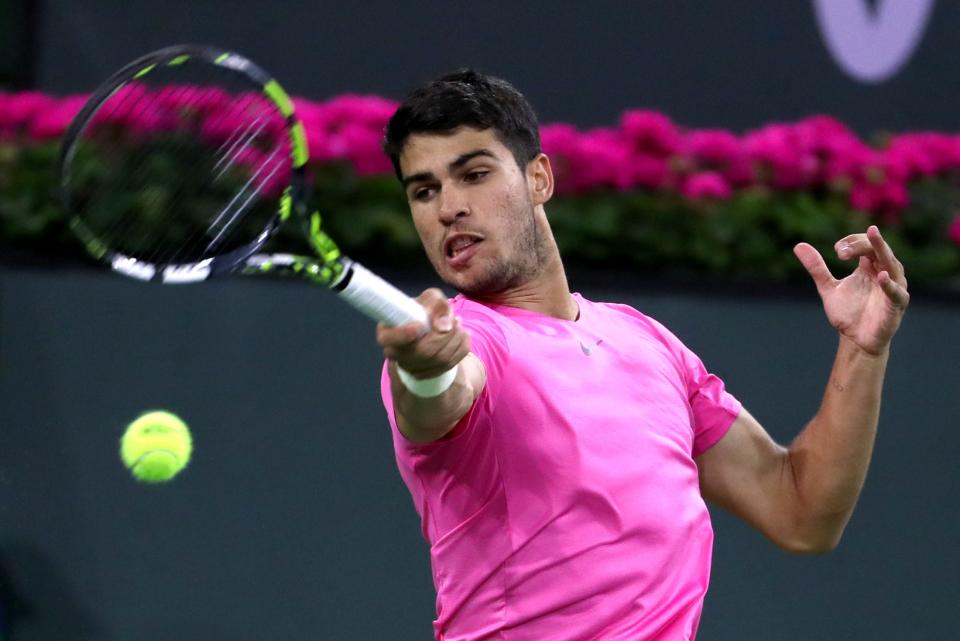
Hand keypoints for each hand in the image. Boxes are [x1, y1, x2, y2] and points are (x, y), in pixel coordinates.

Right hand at [376, 288, 470, 377]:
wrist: (431, 331)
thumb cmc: (424, 312)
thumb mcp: (428, 299)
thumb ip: (436, 303)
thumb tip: (445, 323)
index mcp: (388, 334)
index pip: (388, 339)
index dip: (404, 334)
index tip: (418, 325)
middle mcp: (397, 355)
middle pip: (424, 352)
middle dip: (444, 334)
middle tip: (452, 318)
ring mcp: (414, 369)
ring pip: (443, 359)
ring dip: (455, 337)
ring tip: (456, 323)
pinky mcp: (433, 373)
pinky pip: (454, 361)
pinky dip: (462, 344)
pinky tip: (458, 334)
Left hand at [794, 225, 909, 355]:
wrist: (855, 339)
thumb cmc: (847, 312)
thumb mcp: (828, 288)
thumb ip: (816, 268)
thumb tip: (798, 245)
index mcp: (869, 267)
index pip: (865, 244)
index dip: (852, 242)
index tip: (836, 251)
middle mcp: (884, 272)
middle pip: (879, 249)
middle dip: (862, 244)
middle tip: (842, 250)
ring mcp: (893, 287)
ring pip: (891, 264)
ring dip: (882, 251)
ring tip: (874, 237)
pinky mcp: (896, 304)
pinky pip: (896, 292)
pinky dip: (890, 284)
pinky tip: (881, 276)